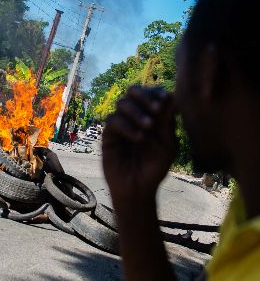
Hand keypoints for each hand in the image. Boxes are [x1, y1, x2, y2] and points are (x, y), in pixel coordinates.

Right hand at [102, 85, 177, 202]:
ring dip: (137, 111)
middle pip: (133, 92)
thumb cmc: (154, 168)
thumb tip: (170, 95)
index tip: (165, 98)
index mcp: (151, 116)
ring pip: (122, 103)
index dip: (156, 92)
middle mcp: (135, 116)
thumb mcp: (167, 146)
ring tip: (149, 126)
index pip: (151, 94)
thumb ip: (167, 122)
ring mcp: (121, 124)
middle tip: (156, 108)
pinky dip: (127, 126)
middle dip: (144, 96)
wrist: (137, 188)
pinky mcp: (109, 134)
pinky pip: (113, 121)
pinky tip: (138, 138)